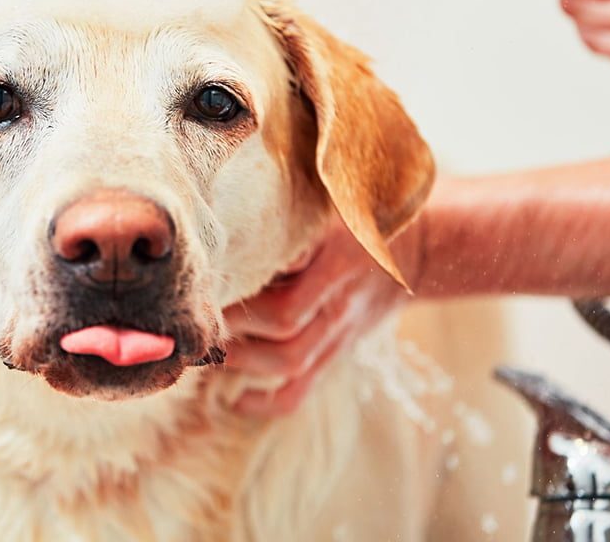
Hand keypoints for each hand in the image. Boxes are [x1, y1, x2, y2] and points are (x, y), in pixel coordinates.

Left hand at [222, 213, 414, 416]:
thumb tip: (236, 224)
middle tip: (195, 317)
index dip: (244, 291)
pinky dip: (267, 404)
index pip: (289, 277)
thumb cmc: (358, 220)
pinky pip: (303, 390)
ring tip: (206, 347)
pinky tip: (236, 401)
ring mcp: (339, 331)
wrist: (414, 252)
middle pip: (283, 324)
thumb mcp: (333, 206)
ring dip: (241, 359)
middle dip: (233, 324)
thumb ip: (293, 218)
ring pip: (289, 361)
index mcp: (337, 255)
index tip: (207, 285)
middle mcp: (338, 298)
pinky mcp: (336, 354)